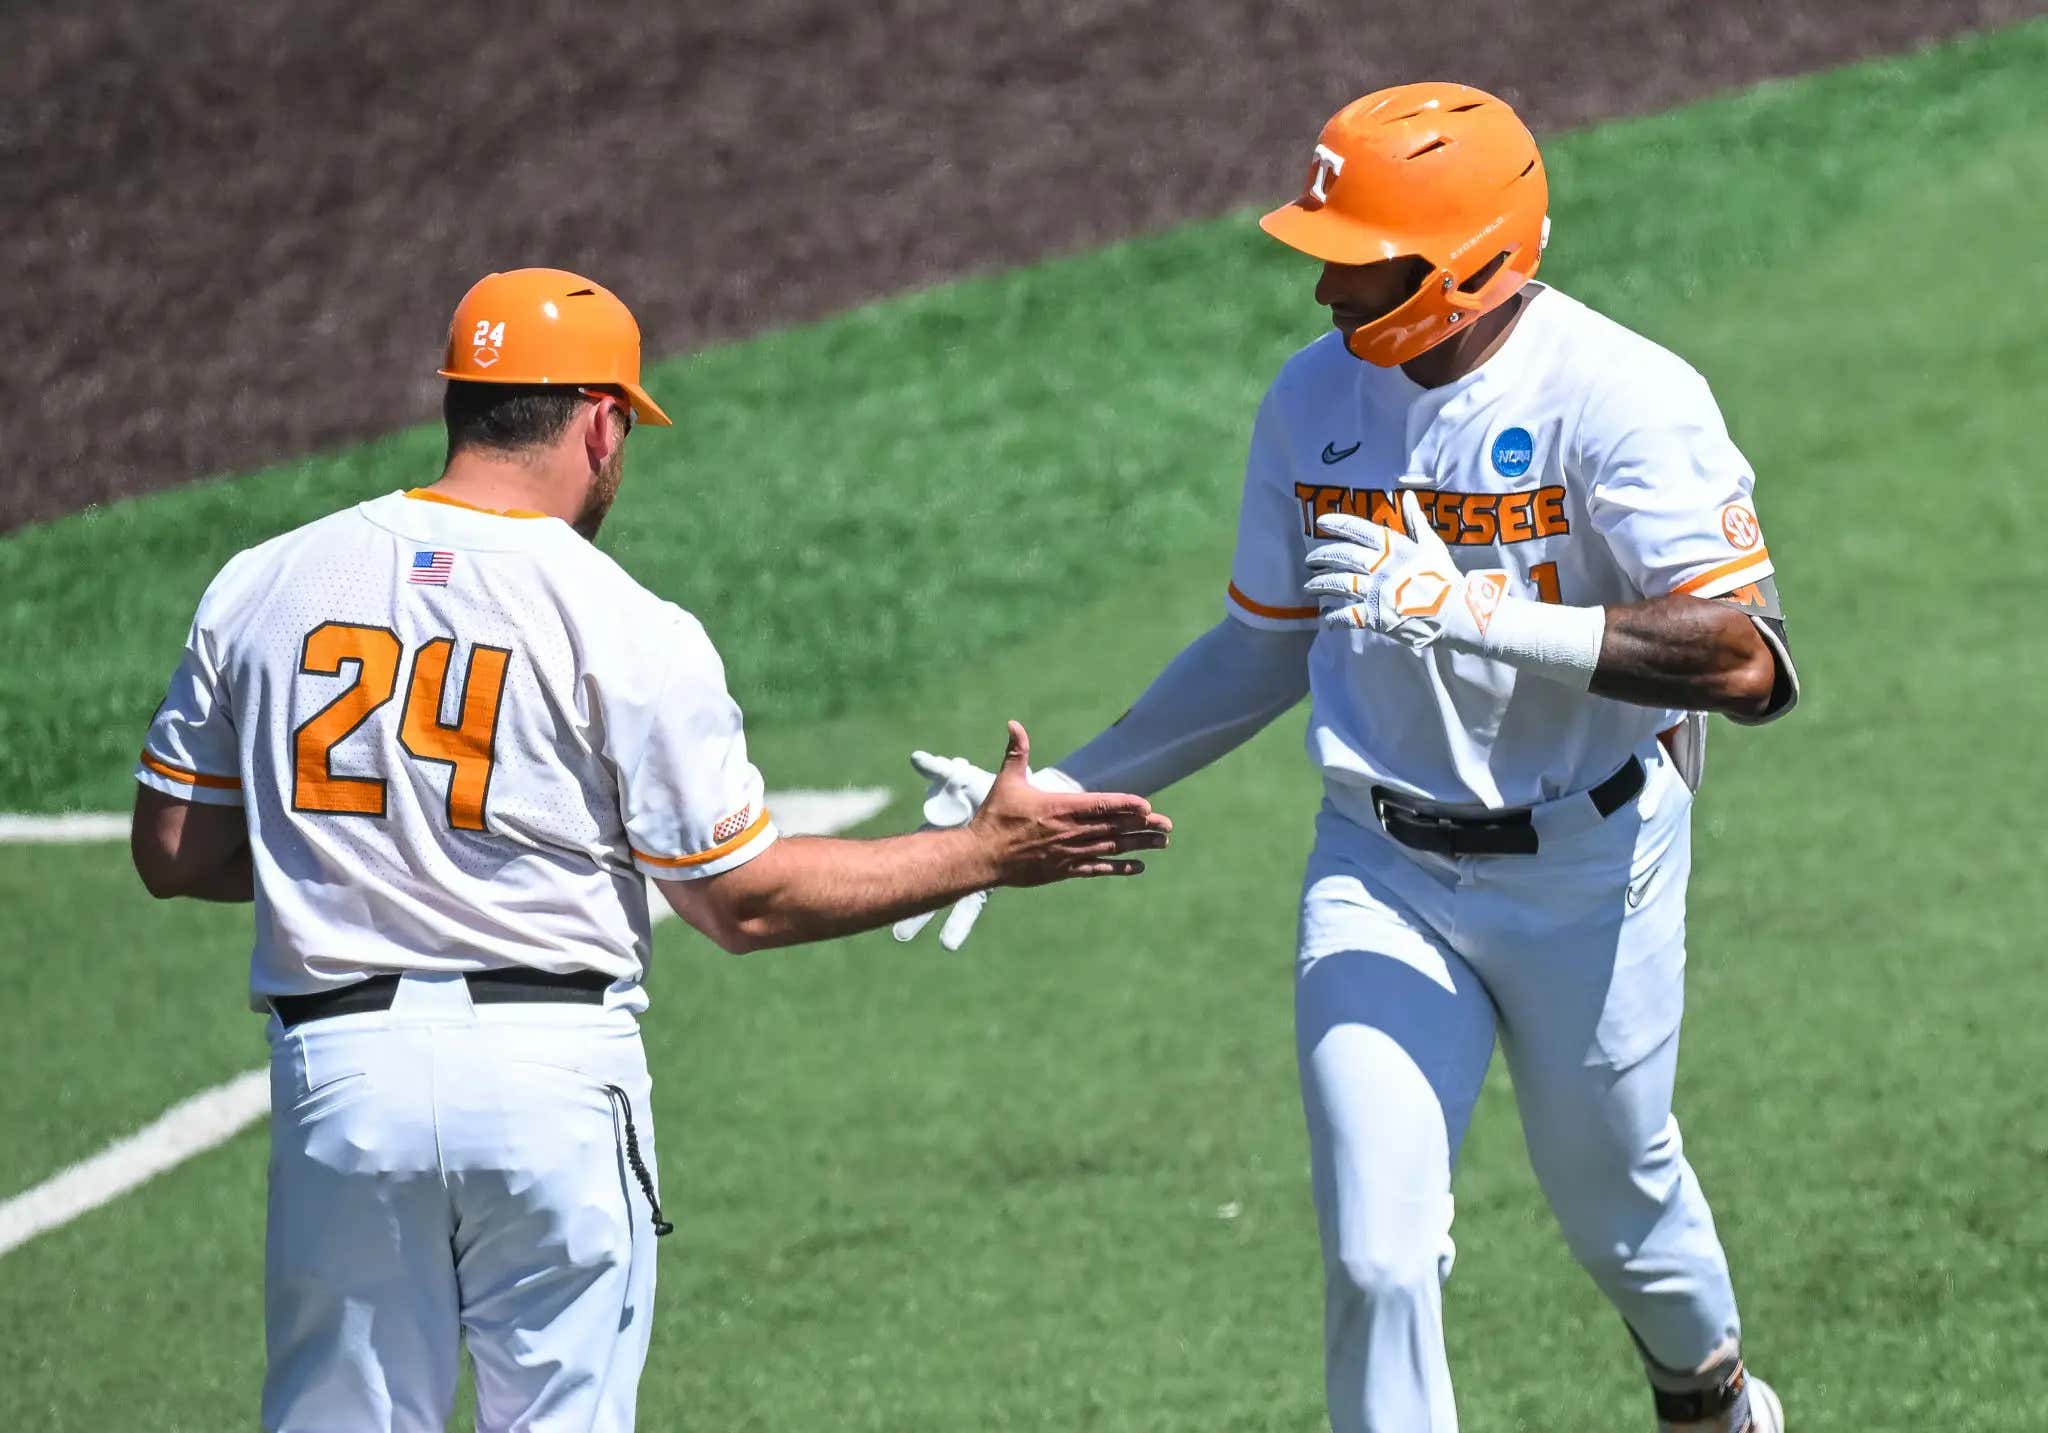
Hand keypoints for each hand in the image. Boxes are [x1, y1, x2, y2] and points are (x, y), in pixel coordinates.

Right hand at [890, 724, 1165, 948]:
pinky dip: (1119, 868)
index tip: (1147, 805)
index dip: (1126, 805)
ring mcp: (1069, 852)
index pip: (1100, 805)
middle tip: (1168, 825)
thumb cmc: (996, 817)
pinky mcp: (1064, 869)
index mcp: (1060, 808)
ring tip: (1162, 843)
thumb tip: (1013, 724)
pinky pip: (1098, 869)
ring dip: (1138, 845)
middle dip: (1143, 826)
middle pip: (1114, 827)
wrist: (982, 856)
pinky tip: (1138, 867)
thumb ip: (1017, 752)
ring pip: (1111, 848)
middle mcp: (1070, 831)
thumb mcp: (1007, 781)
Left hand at [1303, 489, 1509, 650]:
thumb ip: (1415, 520)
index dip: (1339, 523)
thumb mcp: (1432, 544)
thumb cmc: (1444, 577)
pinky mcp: (1374, 616)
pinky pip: (1347, 615)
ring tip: (1309, 586)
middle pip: (1342, 557)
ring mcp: (1374, 592)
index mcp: (1392, 548)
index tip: (1321, 522)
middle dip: (1322, 556)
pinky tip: (1326, 617)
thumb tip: (1407, 494)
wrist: (1454, 612)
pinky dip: (1334, 617)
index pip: (1359, 530)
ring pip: (1338, 584)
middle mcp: (1378, 567)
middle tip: (1309, 559)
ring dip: (1320, 584)